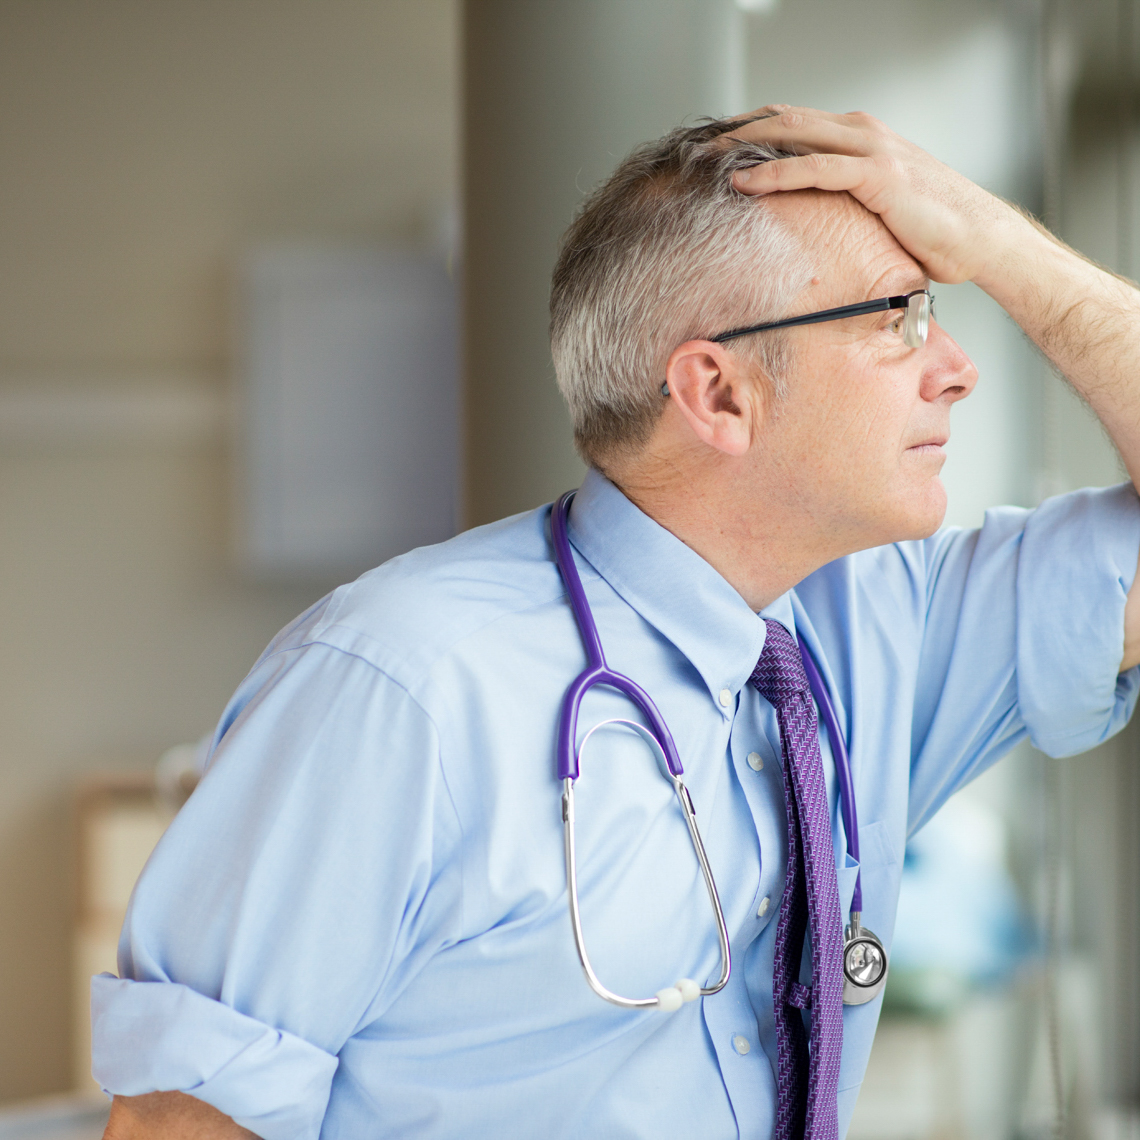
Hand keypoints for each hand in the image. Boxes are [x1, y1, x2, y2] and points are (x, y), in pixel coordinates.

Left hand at [724, 107, 1029, 285]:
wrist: (979, 238)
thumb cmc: (930, 231)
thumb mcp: (875, 210)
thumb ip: (841, 204)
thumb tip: (806, 230)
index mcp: (858, 137)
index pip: (793, 122)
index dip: (750, 127)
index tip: (713, 144)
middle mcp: (861, 132)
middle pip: (784, 118)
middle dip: (736, 128)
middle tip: (696, 145)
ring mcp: (869, 149)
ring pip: (793, 133)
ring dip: (744, 144)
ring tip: (705, 159)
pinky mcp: (875, 175)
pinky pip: (814, 168)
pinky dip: (774, 173)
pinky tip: (744, 183)